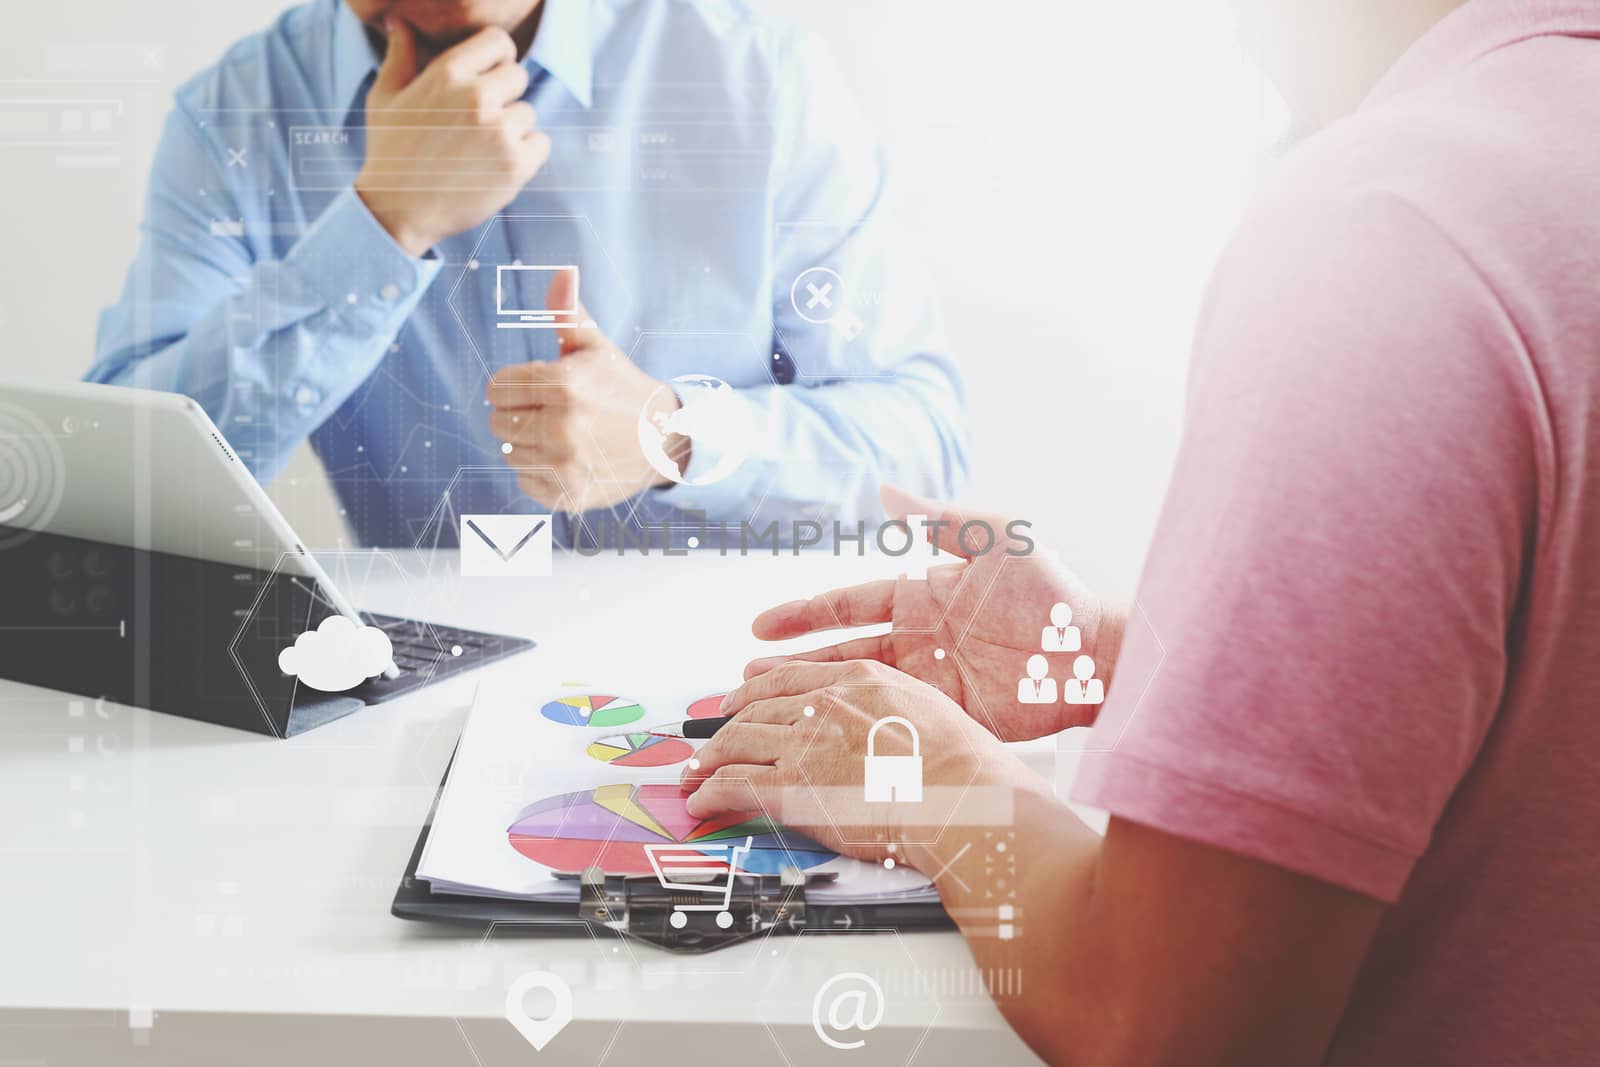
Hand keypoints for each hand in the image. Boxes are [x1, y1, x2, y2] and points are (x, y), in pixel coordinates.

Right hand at [354, 18, 550, 256]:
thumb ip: (400, 54)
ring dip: (512, 127)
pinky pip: (540, 143)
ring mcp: (499, 132)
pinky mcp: (516, 165)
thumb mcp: (385, 96)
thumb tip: (398, 19)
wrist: (398, 209)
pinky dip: (526, 154)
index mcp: (448, 73)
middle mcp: (477, 98)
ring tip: (481, 147)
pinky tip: (496, 163)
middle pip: (518, 75)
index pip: (498, 41)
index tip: (489, 75)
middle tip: (480, 119)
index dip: (497, 57)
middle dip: (504, 94)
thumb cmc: (390, 150)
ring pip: (528, 112)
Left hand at [488, 269, 688, 510]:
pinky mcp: (568, 496)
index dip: (513, 385)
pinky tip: (566, 460)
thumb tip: (561, 272)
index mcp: (564, 385)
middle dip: (517, 414)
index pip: (497, 388)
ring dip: (527, 445)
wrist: (665, 439)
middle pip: (497, 421)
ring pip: (508, 453)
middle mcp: (562, 427)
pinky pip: (525, 482)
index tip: (538, 389)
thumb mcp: (597, 348)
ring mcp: (565, 465)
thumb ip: (568, 314)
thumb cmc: (622, 389)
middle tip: (551, 413)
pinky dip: (539, 474)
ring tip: (561, 437)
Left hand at [680, 660, 1029, 862]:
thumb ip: (889, 708)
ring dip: (709, 759)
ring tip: (695, 772)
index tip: (741, 697)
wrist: (964, 796)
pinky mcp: (793, 787)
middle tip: (710, 737)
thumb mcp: (928, 709)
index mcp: (859, 678)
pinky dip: (710, 793)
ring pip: (737, 742)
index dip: (757, 688)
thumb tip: (876, 726)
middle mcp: (825, 704)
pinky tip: (702, 801)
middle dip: (725, 723)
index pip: (791, 677)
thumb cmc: (963, 764)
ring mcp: (806, 744)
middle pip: (757, 707)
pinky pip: (735, 784)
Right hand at [742, 487, 1126, 740]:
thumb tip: (886, 489)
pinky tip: (824, 735)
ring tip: (770, 706)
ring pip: (858, 688)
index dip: (802, 614)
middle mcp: (916, 639)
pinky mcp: (948, 715)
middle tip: (747, 674)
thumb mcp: (993, 538)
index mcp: (918, 596)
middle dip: (794, 662)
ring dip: (815, 696)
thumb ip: (937, 518)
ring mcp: (929, 680)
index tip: (761, 625)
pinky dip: (858, 727)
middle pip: (840, 651)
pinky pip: (894, 719)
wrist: (1092, 653)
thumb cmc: (1049, 589)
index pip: (845, 605)